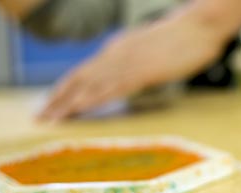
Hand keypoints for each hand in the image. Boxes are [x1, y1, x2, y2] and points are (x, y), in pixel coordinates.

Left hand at [38, 17, 225, 120]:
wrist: (200, 26)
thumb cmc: (182, 38)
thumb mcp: (151, 48)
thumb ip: (135, 60)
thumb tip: (127, 75)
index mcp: (117, 48)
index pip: (84, 70)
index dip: (65, 88)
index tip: (51, 103)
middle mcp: (116, 53)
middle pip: (79, 78)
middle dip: (58, 98)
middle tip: (40, 117)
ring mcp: (127, 62)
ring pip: (90, 85)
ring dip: (69, 103)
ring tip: (52, 118)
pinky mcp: (141, 72)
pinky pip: (111, 89)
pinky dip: (92, 100)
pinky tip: (80, 110)